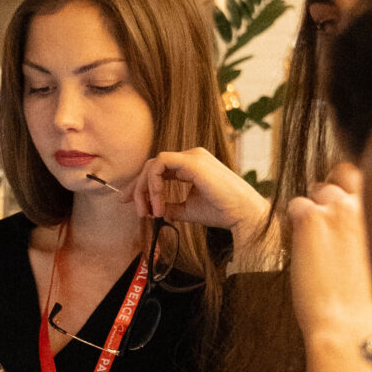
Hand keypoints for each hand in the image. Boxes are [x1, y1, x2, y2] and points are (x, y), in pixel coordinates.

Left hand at [124, 148, 271, 246]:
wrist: (242, 214)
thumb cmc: (221, 212)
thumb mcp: (189, 210)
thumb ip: (171, 206)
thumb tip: (154, 210)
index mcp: (191, 165)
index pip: (158, 169)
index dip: (140, 185)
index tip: (129, 202)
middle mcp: (191, 157)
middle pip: (152, 166)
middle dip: (137, 187)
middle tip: (133, 208)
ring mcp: (192, 157)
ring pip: (153, 165)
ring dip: (144, 189)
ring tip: (149, 211)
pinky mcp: (192, 162)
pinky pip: (160, 165)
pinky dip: (153, 184)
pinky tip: (158, 203)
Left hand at [287, 161, 371, 371]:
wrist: (349, 324)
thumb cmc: (368, 304)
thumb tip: (358, 232)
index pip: (368, 178)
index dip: (352, 189)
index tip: (344, 206)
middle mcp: (365, 204)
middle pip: (342, 173)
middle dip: (332, 189)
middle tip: (324, 218)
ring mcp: (337, 209)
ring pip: (317, 188)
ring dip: (312, 207)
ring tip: (312, 238)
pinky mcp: (311, 220)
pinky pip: (296, 205)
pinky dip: (294, 221)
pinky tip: (299, 244)